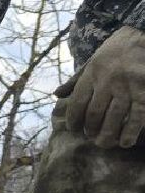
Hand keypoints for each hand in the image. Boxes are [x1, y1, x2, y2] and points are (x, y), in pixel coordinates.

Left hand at [63, 25, 144, 147]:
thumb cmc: (117, 50)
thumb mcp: (93, 60)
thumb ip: (76, 79)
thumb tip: (56, 94)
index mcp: (92, 74)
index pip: (77, 104)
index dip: (73, 120)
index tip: (74, 129)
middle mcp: (108, 82)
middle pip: (94, 115)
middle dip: (90, 130)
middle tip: (91, 137)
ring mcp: (128, 87)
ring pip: (113, 119)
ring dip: (108, 135)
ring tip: (105, 143)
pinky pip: (137, 117)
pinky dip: (130, 132)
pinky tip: (125, 142)